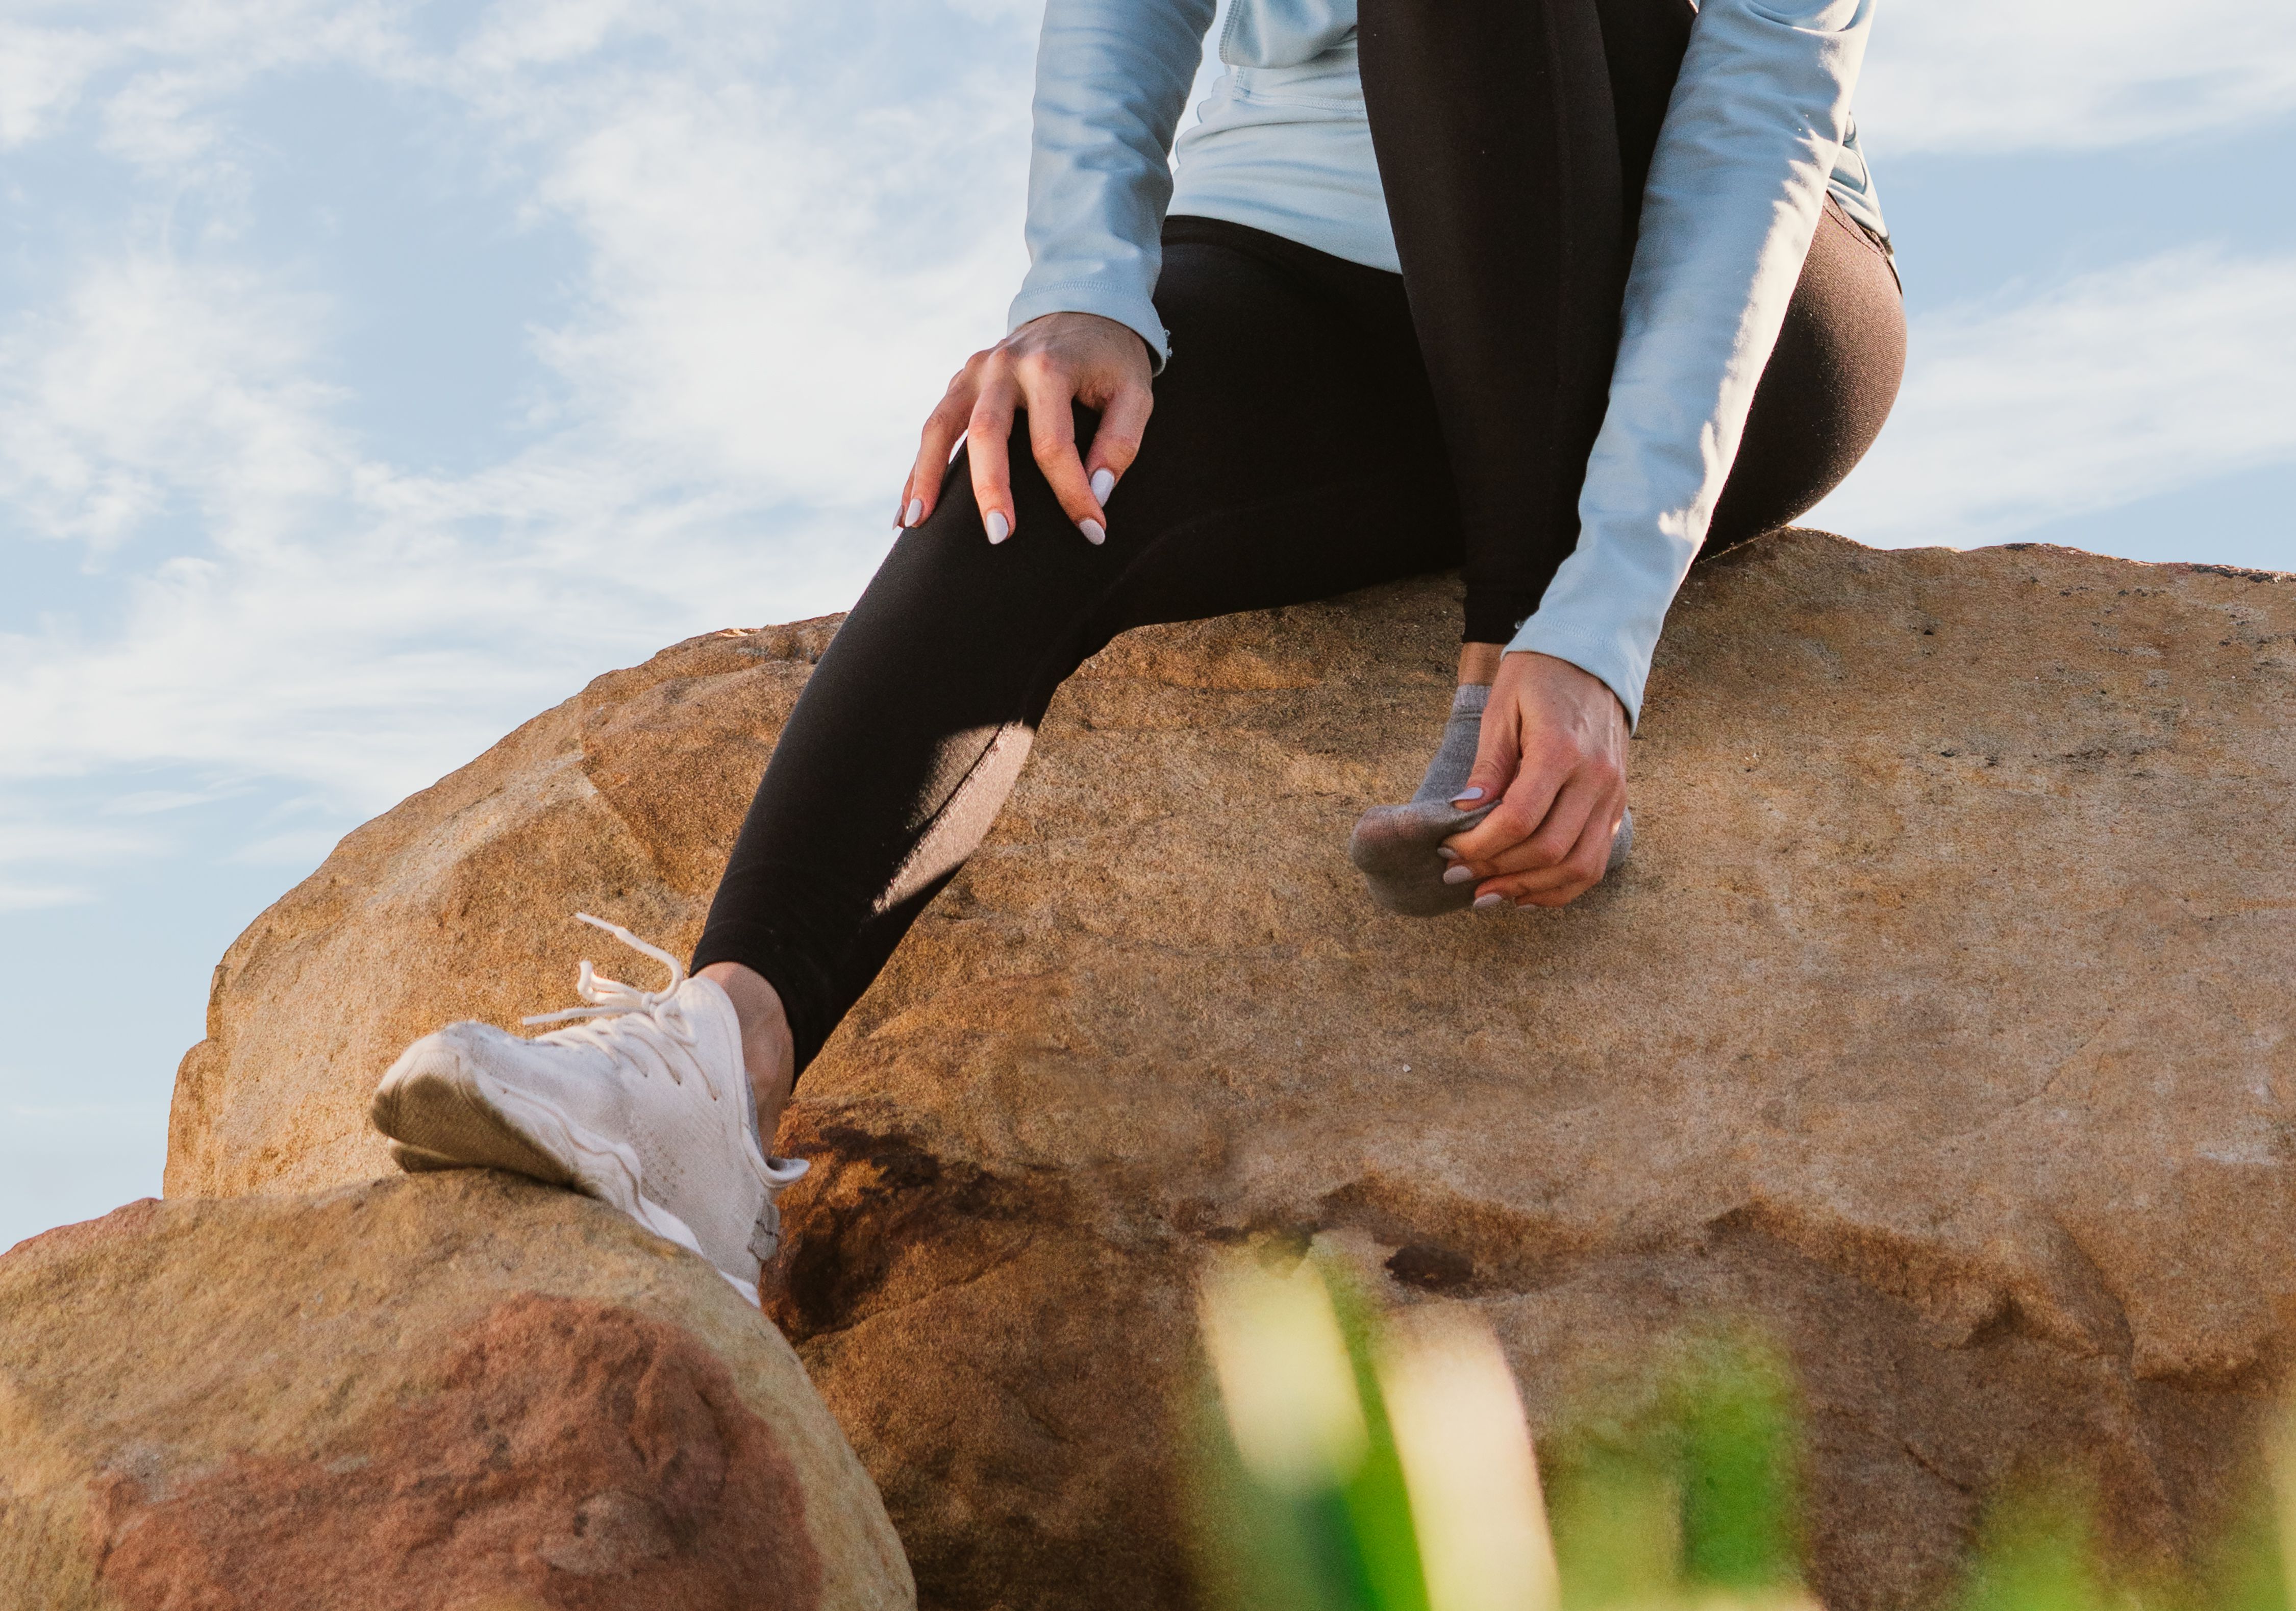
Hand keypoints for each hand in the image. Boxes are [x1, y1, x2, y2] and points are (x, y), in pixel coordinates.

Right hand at [899, 311, 1154, 544]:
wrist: (1082, 306)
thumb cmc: (1111, 360)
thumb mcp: (1135, 392)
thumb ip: (1121, 441)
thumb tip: (1098, 493)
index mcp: (1049, 367)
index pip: (1054, 443)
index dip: (1073, 493)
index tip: (1093, 532)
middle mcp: (1004, 365)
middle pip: (987, 432)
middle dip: (991, 489)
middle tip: (1000, 537)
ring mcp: (975, 371)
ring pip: (942, 427)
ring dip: (927, 477)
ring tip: (917, 525)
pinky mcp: (961, 381)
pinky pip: (935, 427)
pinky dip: (920, 468)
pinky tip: (909, 511)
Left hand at [1440, 652, 1630, 907]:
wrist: (1594, 657)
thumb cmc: (1539, 678)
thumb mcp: (1501, 711)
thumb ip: (1488, 767)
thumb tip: (1465, 814)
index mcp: (1561, 751)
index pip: (1519, 820)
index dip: (1479, 846)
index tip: (1447, 851)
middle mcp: (1595, 779)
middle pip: (1549, 851)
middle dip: (1496, 872)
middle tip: (1455, 876)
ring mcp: (1613, 795)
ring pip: (1579, 867)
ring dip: (1529, 888)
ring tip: (1487, 894)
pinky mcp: (1618, 805)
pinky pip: (1596, 861)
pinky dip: (1561, 886)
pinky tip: (1525, 889)